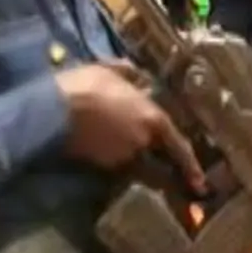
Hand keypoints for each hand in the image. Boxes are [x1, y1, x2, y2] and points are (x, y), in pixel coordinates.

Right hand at [58, 61, 205, 193]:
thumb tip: (141, 78)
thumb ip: (130, 75)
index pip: (177, 144)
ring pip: (134, 158)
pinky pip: (114, 161)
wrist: (51, 110)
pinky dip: (112, 154)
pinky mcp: (100, 165)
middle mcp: (141, 141)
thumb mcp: (110, 70)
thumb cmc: (85, 85)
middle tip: (160, 163)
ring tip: (114, 139)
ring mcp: (121, 156)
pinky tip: (100, 142)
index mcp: (152, 118)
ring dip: (131, 153)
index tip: (200, 182)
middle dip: (160, 162)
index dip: (190, 164)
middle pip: (156, 155)